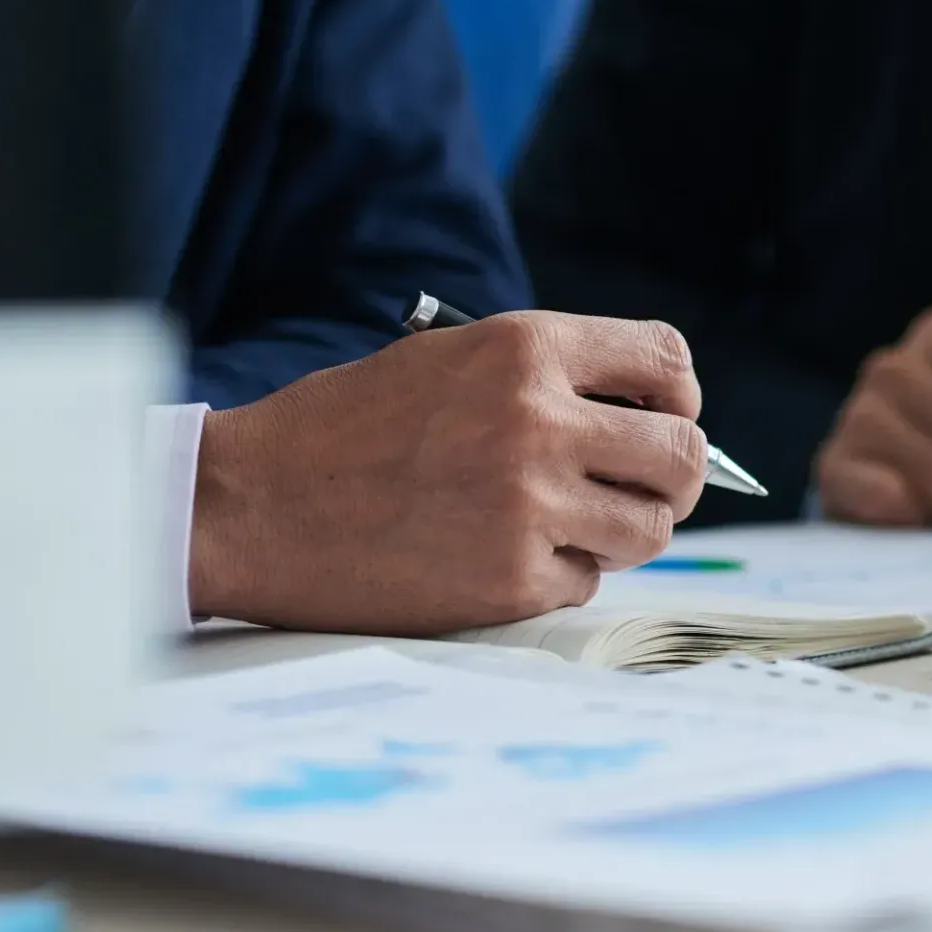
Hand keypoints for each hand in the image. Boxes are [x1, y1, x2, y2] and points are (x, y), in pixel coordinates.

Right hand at [189, 312, 708, 634]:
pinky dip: (560, 574)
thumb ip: (548, 378)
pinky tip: (502, 555)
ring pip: (650, 527)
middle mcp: (539, 421)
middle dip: (673, 475)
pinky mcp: (510, 578)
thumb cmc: (345, 429)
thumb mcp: (449, 359)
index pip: (668, 360)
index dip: (679, 396)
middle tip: (641, 488)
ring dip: (623, 531)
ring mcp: (529, 504)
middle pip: (683, 455)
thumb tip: (650, 417)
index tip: (660, 418)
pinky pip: (586, 581)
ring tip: (570, 524)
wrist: (247, 504)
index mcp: (526, 350)